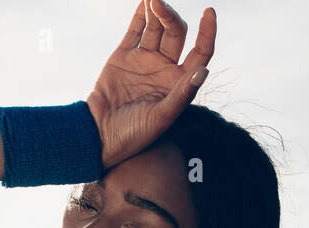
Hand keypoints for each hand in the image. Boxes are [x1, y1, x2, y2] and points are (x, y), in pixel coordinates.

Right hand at [86, 1, 215, 169]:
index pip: (200, 52)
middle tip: (158, 5)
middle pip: (176, 34)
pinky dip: (140, 14)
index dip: (207, 33)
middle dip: (170, 17)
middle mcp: (165, 69)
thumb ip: (182, 94)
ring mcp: (145, 61)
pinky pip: (136, 30)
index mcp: (179, 83)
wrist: (99, 135)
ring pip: (156, 28)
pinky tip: (146, 1)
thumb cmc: (134, 134)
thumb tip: (204, 70)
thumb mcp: (162, 117)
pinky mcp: (124, 56)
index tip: (209, 12)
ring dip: (157, 11)